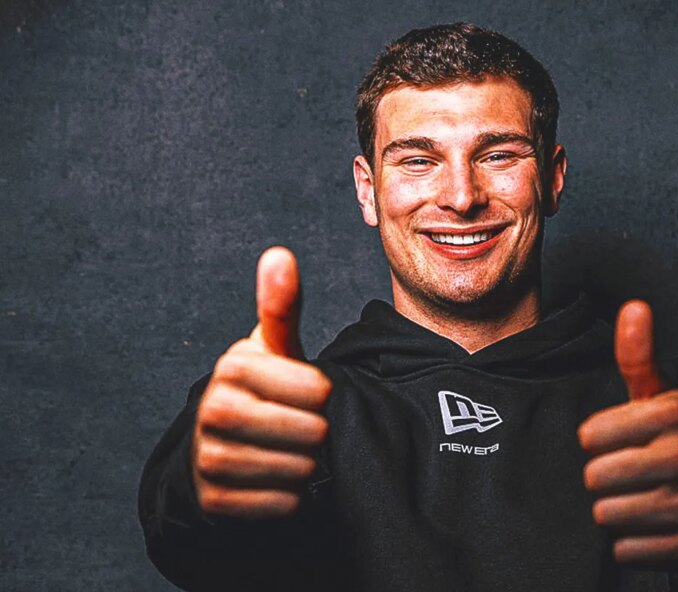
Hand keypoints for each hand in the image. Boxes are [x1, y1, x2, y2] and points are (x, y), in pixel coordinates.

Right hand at [192, 247, 332, 518]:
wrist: (223, 446)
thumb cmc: (264, 389)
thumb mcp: (274, 347)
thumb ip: (282, 305)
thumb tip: (279, 254)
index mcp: (235, 365)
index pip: (318, 389)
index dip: (325, 396)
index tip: (311, 395)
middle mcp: (214, 407)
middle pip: (309, 432)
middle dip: (318, 433)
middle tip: (306, 428)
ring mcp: (208, 454)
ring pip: (295, 470)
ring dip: (307, 466)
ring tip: (296, 453)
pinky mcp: (211, 497)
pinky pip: (277, 505)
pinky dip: (291, 498)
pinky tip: (283, 482)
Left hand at [578, 300, 677, 564]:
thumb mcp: (663, 399)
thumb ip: (639, 356)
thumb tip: (633, 305)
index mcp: (677, 413)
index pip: (590, 436)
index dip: (600, 439)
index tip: (625, 439)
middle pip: (595, 477)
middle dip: (608, 477)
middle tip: (636, 473)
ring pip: (607, 515)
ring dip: (618, 511)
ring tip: (646, 498)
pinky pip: (625, 550)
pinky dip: (633, 543)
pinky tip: (656, 526)